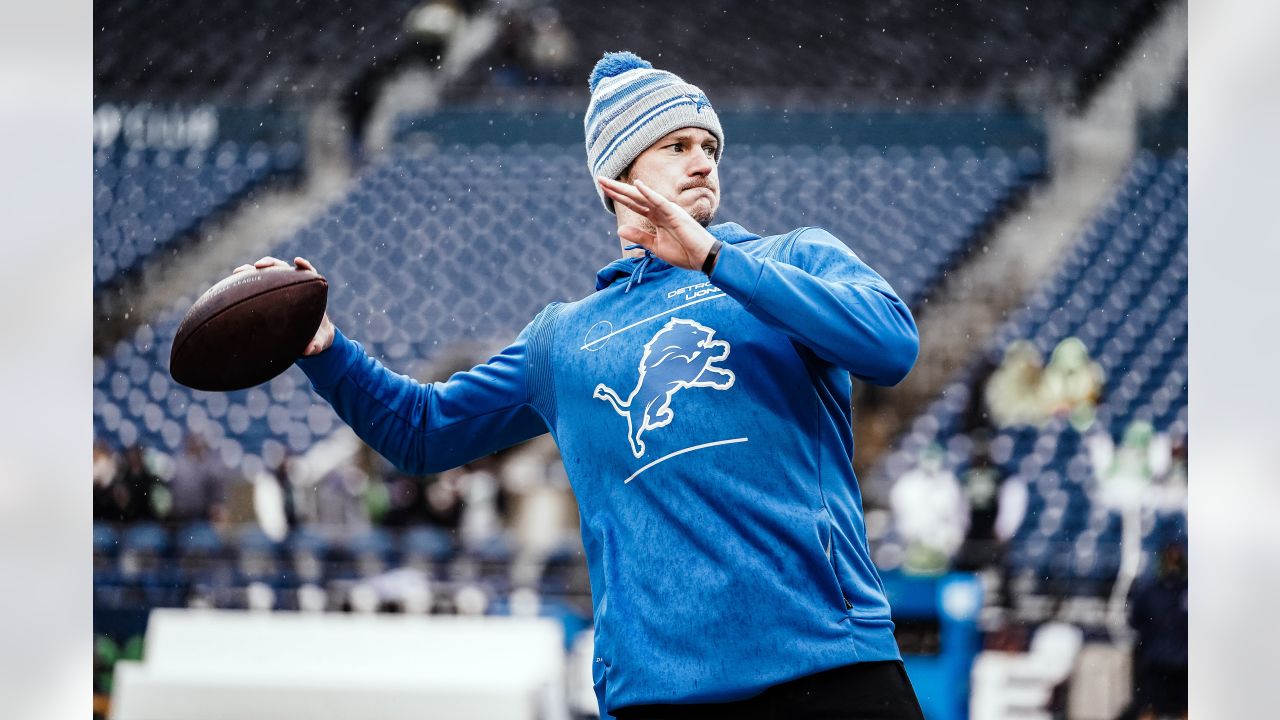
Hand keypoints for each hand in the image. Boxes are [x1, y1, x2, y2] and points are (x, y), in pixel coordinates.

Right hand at [232, 255, 335, 355]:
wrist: (309, 340)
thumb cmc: (316, 338)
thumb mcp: (319, 343)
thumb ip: (316, 346)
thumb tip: (308, 351)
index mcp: (310, 293)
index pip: (308, 273)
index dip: (304, 266)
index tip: (297, 262)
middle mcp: (294, 287)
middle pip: (282, 269)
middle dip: (271, 264)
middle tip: (259, 265)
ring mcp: (280, 290)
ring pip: (266, 276)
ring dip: (253, 271)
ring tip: (238, 272)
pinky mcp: (269, 298)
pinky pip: (257, 288)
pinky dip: (246, 285)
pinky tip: (231, 286)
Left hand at [597, 177, 717, 270]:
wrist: (701, 259)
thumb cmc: (683, 252)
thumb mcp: (655, 246)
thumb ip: (639, 236)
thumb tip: (620, 229)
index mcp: (656, 217)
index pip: (633, 204)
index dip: (618, 196)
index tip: (604, 189)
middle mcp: (660, 210)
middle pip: (634, 197)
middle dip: (617, 189)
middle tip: (600, 179)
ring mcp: (667, 210)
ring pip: (643, 196)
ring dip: (626, 188)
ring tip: (610, 182)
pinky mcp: (675, 214)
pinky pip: (659, 202)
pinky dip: (648, 193)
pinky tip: (637, 185)